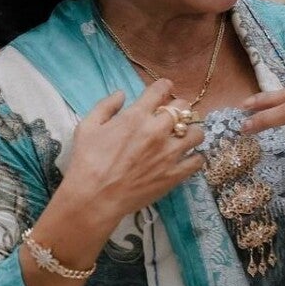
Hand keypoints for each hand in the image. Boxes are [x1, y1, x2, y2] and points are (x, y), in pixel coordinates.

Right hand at [55, 79, 205, 224]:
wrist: (94, 198)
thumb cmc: (86, 162)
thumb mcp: (87, 127)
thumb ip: (105, 106)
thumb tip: (121, 93)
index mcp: (136, 116)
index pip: (162, 89)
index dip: (163, 87)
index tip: (162, 91)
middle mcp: (157, 131)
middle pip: (184, 108)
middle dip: (178, 108)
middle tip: (171, 116)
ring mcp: (169, 154)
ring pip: (197, 133)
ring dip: (190, 131)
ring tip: (182, 137)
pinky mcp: (175, 174)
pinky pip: (198, 160)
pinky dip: (194, 157)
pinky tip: (185, 158)